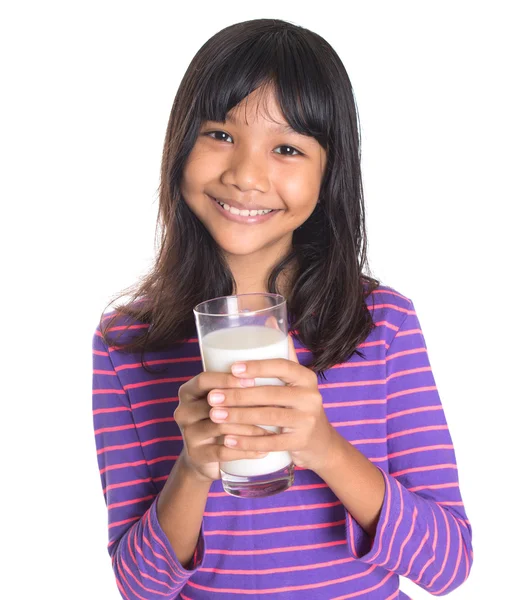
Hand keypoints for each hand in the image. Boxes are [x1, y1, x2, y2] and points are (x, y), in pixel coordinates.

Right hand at [174, 371, 272, 481]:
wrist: (205, 457)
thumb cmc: (222, 417)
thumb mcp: (223, 398)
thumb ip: (238, 379)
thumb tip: (279, 356)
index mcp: (188, 391)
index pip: (204, 380)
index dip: (227, 379)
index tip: (252, 380)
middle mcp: (183, 411)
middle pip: (213, 404)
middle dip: (243, 404)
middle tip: (271, 406)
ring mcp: (188, 434)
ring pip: (220, 427)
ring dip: (249, 428)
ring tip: (273, 429)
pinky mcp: (196, 455)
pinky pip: (223, 452)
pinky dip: (245, 451)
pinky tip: (263, 451)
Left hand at [207, 335, 336, 472]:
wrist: (320, 442)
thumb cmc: (298, 404)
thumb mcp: (296, 379)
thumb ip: (282, 352)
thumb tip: (267, 317)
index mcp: (306, 377)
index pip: (282, 366)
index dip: (257, 367)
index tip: (232, 368)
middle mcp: (311, 397)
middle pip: (270, 394)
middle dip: (237, 395)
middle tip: (212, 397)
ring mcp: (307, 421)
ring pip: (268, 417)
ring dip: (237, 418)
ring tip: (214, 416)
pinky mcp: (300, 443)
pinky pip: (270, 443)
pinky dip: (246, 443)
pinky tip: (227, 441)